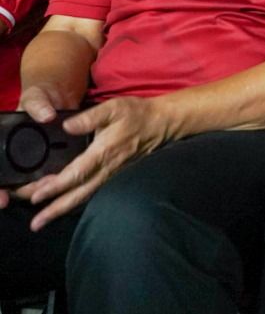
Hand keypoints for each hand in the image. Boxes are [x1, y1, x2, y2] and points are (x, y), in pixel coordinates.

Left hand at [15, 96, 173, 230]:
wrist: (162, 123)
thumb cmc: (137, 114)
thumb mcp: (113, 108)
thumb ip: (89, 117)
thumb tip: (66, 126)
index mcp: (103, 152)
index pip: (76, 174)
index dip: (55, 187)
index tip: (36, 196)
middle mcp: (107, 169)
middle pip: (78, 194)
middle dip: (55, 209)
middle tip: (35, 223)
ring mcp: (112, 175)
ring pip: (85, 196)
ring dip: (63, 209)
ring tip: (43, 220)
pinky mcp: (116, 176)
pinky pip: (93, 193)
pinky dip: (76, 201)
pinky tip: (65, 205)